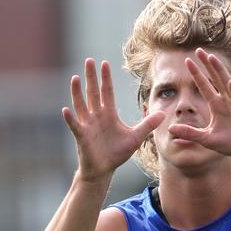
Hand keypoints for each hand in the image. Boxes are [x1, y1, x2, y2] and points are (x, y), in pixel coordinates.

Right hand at [62, 59, 164, 181]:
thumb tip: (163, 114)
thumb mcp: (136, 137)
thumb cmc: (117, 153)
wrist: (104, 170)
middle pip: (93, 93)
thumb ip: (148, 124)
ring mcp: (87, 125)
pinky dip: (71, 118)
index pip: (107, 92)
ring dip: (77, 92)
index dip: (106, 78)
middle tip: (89, 60)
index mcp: (108, 114)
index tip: (104, 63)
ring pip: (81, 105)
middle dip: (91, 77)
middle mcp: (96, 116)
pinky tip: (67, 110)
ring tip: (75, 78)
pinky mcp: (82, 137)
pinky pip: (75, 126)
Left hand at [167, 48, 230, 163]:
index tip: (187, 60)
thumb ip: (190, 133)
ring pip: (226, 83)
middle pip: (215, 78)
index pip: (204, 85)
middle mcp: (225, 101)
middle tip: (198, 50)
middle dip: (207, 64)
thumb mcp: (206, 139)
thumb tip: (170, 129)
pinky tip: (229, 82)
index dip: (196, 73)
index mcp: (216, 105)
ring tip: (212, 58)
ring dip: (219, 71)